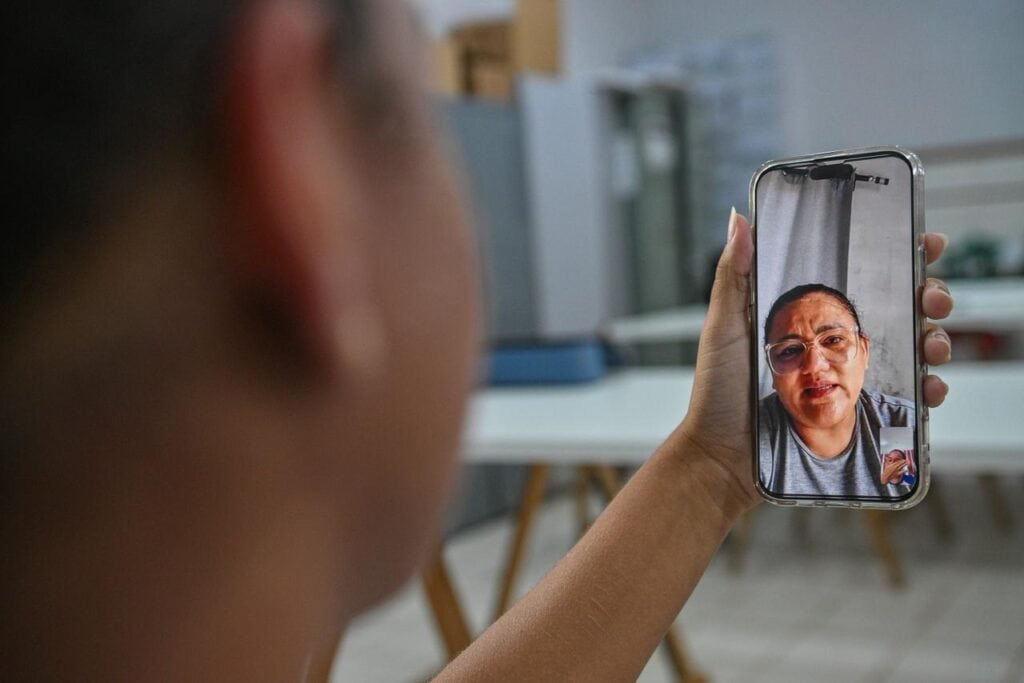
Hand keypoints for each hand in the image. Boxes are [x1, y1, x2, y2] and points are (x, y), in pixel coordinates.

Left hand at [680, 210, 954, 511]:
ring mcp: (849, 373)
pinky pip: (905, 396)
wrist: (723, 457)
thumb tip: (739, 219)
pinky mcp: (856, 409)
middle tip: (932, 298)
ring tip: (932, 345)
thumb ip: (733, 275)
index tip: (924, 243)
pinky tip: (929, 388)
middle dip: (928, 295)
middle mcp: (834, 338)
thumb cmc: (718, 392)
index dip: (898, 255)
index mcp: (808, 311)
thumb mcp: (724, 327)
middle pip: (898, 306)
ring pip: (911, 346)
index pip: (860, 273)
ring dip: (935, 340)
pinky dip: (928, 389)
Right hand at [881, 451, 908, 484]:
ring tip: (907, 463)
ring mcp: (896, 470)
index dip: (901, 460)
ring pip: (901, 467)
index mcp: (892, 465)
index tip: (903, 460)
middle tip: (905, 460)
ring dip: (904, 464)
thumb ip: (889, 461)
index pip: (897, 462)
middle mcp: (894, 467)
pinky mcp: (897, 474)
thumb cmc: (886, 471)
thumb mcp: (887, 465)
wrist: (886, 477)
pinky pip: (901, 472)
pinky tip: (906, 469)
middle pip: (899, 464)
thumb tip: (890, 458)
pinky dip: (904, 471)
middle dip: (903, 462)